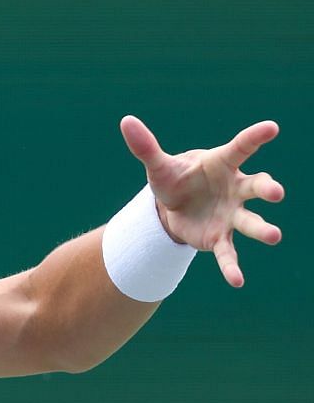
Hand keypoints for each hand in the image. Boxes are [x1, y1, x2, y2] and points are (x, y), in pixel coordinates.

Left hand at [121, 116, 284, 287]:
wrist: (172, 207)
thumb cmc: (174, 179)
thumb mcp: (157, 166)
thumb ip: (145, 147)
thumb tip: (126, 121)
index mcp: (222, 164)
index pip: (240, 148)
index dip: (255, 137)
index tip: (271, 128)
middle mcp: (235, 188)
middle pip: (256, 186)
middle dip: (267, 188)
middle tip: (277, 193)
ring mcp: (231, 214)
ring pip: (250, 221)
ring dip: (262, 229)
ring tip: (275, 236)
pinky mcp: (220, 238)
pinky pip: (229, 253)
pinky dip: (232, 267)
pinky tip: (238, 282)